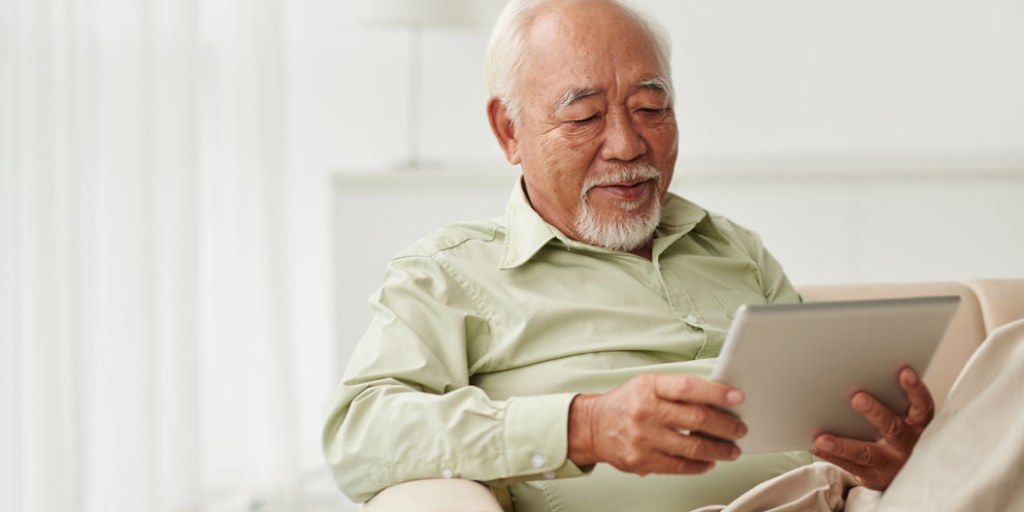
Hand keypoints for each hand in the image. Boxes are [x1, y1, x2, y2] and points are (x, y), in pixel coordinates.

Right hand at [567, 373, 747, 475]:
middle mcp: (645, 411)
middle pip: (697, 419)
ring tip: (731, 449)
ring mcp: (643, 438)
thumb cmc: (626, 403)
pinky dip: (700, 465)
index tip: (737, 397)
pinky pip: (680, 466)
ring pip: (693, 447)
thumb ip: (679, 390)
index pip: (688, 387)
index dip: (716, 392)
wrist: (593, 426)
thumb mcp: (648, 385)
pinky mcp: (642, 461)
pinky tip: (709, 461)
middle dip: (726, 426)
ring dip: (720, 450)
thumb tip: (718, 399)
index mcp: (649, 387)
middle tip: (739, 429)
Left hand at [811, 367, 933, 489]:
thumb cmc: (898, 436)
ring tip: (822, 438)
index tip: (904, 372)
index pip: (922, 406)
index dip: (914, 390)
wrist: (902, 475)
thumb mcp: (905, 418)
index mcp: (918, 425)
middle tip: (857, 397)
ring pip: (867, 453)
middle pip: (894, 428)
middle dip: (876, 412)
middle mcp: (908, 444)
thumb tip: (856, 371)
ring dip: (843, 445)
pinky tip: (814, 445)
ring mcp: (891, 462)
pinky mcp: (873, 476)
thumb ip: (891, 400)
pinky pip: (849, 465)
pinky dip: (830, 454)